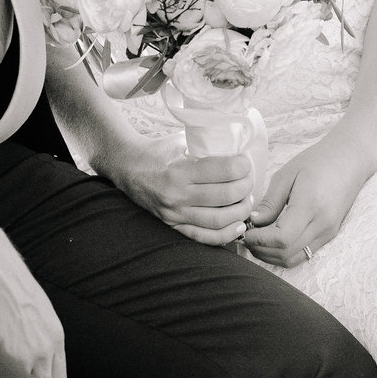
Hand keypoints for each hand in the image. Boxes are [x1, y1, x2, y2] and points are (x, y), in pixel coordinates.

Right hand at [119, 140, 256, 246]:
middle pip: (226, 196)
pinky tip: (238, 224)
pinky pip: (204, 237)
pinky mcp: (173, 226)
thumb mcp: (180, 140)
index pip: (224, 171)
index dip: (242, 166)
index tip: (245, 161)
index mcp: (179, 170)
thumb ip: (207, 144)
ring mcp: (175, 214)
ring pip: (220, 220)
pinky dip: (226, 234)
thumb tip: (239, 146)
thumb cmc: (158, 152)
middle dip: (246, 187)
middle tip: (248, 179)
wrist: (127, 168)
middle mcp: (177, 196)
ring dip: (241, 210)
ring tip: (246, 199)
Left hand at [245, 131, 376, 267]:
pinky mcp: (329, 236)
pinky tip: (271, 241)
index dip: (258, 240)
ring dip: (271, 256)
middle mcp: (322, 224)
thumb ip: (270, 202)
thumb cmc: (317, 161)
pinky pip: (303, 254)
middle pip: (286, 253)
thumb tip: (254, 222)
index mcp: (310, 205)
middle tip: (245, 236)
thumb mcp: (287, 174)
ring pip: (293, 259)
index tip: (245, 231)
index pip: (281, 237)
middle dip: (260, 250)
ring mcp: (328, 233)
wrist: (350, 160)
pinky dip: (283, 253)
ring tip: (256, 240)